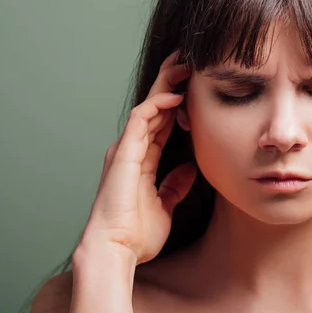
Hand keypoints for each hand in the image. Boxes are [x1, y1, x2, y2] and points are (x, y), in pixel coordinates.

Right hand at [79, 50, 195, 264]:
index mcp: (142, 160)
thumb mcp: (165, 205)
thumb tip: (190, 168)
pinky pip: (141, 120)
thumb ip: (175, 185)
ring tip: (185, 66)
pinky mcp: (124, 153)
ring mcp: (127, 150)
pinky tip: (176, 95)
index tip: (195, 86)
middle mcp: (133, 150)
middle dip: (170, 83)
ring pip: (147, 107)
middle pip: (154, 108)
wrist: (116, 250)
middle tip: (188, 62)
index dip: (176, 103)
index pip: (161, 122)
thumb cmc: (136, 233)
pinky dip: (157, 105)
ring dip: (166, 85)